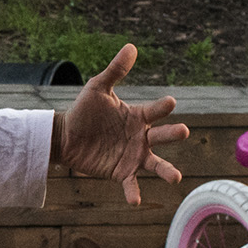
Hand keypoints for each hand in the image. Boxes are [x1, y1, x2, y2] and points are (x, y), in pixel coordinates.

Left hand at [53, 43, 188, 205]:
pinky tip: (134, 201)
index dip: (162, 107)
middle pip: (163, 136)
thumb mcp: (97, 89)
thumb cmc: (84, 111)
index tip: (169, 103)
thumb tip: (131, 46)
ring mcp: (133, 155)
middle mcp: (142, 136)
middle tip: (182, 132)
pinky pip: (130, 183)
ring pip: (155, 163)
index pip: (156, 111)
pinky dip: (133, 191)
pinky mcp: (120, 171)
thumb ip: (114, 71)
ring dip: (166, 169)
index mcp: (139, 116)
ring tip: (176, 177)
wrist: (65, 135)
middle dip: (173, 134)